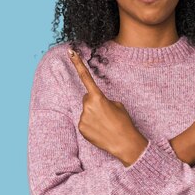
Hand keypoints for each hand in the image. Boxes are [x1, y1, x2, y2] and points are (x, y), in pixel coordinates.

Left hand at [67, 48, 147, 165]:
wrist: (124, 143)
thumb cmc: (123, 122)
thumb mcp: (117, 105)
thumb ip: (103, 100)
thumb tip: (94, 103)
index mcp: (98, 97)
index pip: (85, 76)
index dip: (77, 63)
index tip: (70, 51)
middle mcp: (87, 106)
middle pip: (87, 97)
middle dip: (94, 102)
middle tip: (106, 113)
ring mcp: (83, 117)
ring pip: (85, 110)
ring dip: (93, 114)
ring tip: (105, 123)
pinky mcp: (81, 128)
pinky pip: (84, 121)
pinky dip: (91, 124)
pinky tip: (100, 130)